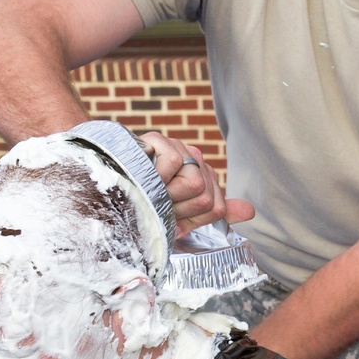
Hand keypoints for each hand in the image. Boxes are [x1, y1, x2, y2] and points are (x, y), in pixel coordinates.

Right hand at [138, 130, 254, 235]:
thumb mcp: (178, 216)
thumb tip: (251, 211)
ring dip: (167, 196)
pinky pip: (173, 164)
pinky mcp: (160, 139)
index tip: (171, 217)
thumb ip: (213, 213)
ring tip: (149, 192)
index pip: (217, 208)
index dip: (192, 219)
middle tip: (158, 205)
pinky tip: (141, 176)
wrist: (107, 186)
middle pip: (207, 197)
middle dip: (179, 210)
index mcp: (202, 178)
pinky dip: (156, 177)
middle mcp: (194, 160)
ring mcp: (178, 147)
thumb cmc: (142, 204)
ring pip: (195, 182)